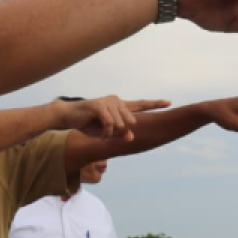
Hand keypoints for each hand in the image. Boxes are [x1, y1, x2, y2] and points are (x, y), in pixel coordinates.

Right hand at [54, 96, 170, 140]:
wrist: (69, 116)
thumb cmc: (88, 123)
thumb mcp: (106, 132)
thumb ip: (120, 134)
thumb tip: (132, 137)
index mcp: (120, 106)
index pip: (141, 104)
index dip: (155, 104)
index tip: (169, 103)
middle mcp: (116, 101)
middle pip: (131, 122)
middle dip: (120, 132)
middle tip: (107, 132)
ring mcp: (109, 102)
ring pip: (121, 125)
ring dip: (111, 133)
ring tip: (101, 131)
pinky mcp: (100, 106)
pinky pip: (111, 125)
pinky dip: (106, 133)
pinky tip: (101, 135)